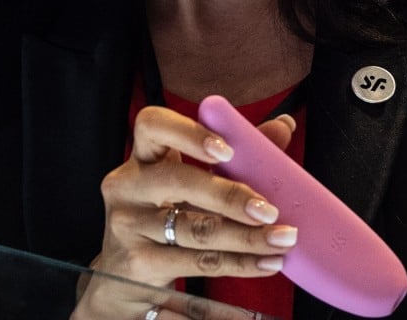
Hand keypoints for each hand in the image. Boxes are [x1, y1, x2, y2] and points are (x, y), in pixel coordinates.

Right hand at [73, 106, 297, 318]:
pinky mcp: (137, 264)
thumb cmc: (165, 218)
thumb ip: (236, 154)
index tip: (227, 149)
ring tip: (282, 239)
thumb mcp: (192, 184)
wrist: (122, 280)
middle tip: (270, 209)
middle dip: (230, 195)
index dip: (188, 132)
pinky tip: (266, 263)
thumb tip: (284, 125)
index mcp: (142, 157)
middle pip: (178, 180)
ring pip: (194, 228)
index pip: (152, 125)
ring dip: (246, 236)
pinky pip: (197, 262)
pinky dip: (238, 263)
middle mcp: (128, 186)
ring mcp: (128, 225)